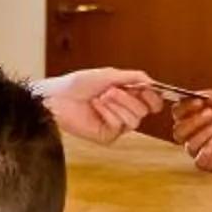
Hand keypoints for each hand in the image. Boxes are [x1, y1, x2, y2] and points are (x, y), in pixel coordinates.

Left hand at [39, 68, 157, 143]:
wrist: (58, 97)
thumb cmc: (77, 84)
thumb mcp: (108, 75)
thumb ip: (132, 77)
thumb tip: (150, 80)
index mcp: (126, 96)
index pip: (150, 102)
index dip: (152, 97)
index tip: (147, 89)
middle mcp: (123, 111)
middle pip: (144, 111)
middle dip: (128, 98)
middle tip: (110, 91)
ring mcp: (115, 126)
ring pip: (134, 121)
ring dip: (118, 105)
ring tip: (101, 98)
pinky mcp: (107, 136)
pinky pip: (118, 126)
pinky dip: (108, 114)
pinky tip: (95, 108)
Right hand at [176, 90, 211, 172]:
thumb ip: (211, 96)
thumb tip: (199, 94)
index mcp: (189, 118)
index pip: (177, 112)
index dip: (185, 107)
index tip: (199, 101)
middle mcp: (189, 135)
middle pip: (179, 130)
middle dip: (194, 121)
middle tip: (211, 112)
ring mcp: (196, 150)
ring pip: (189, 144)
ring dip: (204, 132)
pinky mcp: (205, 163)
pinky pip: (198, 160)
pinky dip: (205, 150)